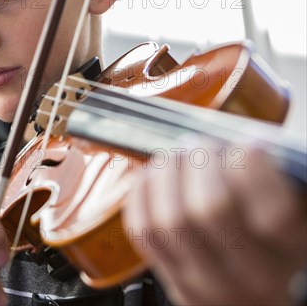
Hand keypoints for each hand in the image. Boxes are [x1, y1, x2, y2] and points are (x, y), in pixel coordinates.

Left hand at [123, 144, 306, 304]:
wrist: (252, 292)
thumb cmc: (272, 237)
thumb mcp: (292, 208)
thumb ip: (271, 178)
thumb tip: (241, 142)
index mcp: (290, 251)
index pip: (272, 214)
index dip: (252, 168)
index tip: (248, 143)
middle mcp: (250, 275)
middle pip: (210, 209)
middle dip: (200, 163)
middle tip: (202, 144)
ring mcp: (205, 281)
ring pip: (169, 219)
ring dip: (166, 174)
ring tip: (176, 155)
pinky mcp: (170, 277)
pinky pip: (142, 230)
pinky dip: (142, 193)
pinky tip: (154, 174)